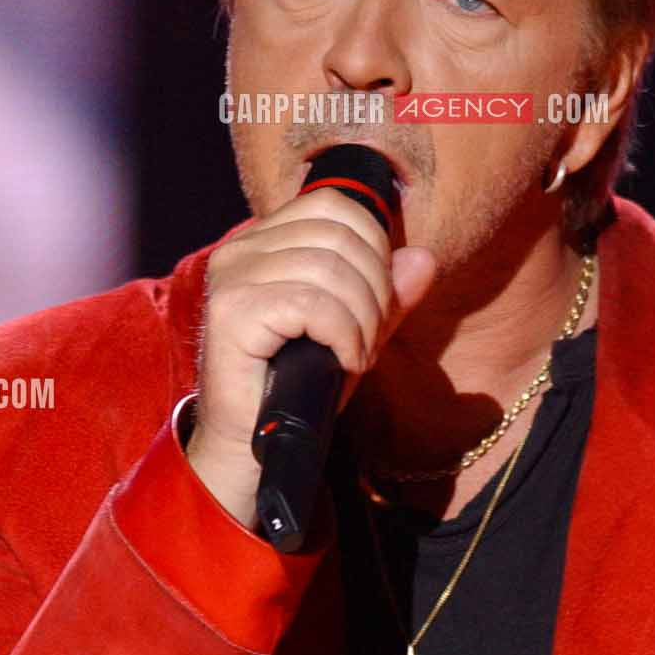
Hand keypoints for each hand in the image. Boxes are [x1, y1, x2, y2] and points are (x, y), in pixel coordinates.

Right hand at [187, 186, 436, 528]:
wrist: (250, 447)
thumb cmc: (297, 389)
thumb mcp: (353, 334)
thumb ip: (387, 296)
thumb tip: (423, 257)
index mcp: (263, 242)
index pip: (334, 207)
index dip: (374, 248)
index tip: (378, 303)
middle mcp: (240, 250)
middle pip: (338, 235)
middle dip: (374, 288)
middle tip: (372, 337)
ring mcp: (231, 278)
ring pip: (329, 269)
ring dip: (362, 318)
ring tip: (358, 354)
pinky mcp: (232, 313)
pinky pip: (312, 303)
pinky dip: (344, 334)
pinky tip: (345, 361)